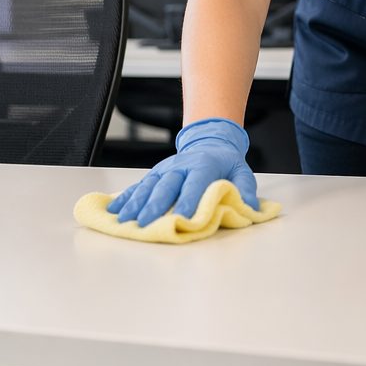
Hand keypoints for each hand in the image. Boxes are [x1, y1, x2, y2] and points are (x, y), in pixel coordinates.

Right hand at [106, 118, 259, 225]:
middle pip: (166, 186)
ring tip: (123, 220)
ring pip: (148, 186)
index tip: (182, 218)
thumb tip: (251, 208)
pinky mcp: (155, 173)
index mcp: (203, 166)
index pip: (195, 184)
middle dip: (154, 206)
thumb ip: (246, 189)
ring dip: (134, 204)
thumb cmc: (225, 162)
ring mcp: (165, 169)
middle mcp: (180, 166)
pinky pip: (138, 185)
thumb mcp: (242, 171)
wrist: (210, 141)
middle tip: (144, 224)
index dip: (189, 201)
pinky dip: (125, 197)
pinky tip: (113, 210)